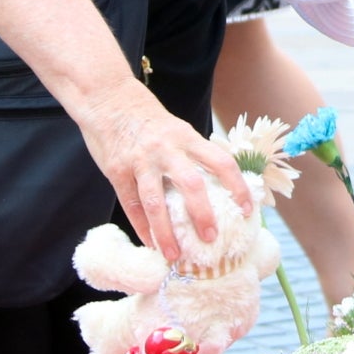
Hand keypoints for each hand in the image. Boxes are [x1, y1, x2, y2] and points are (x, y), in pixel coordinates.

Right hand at [78, 87, 252, 263]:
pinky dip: (141, 227)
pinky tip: (150, 243)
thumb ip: (193, 153)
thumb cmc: (147, 119)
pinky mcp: (117, 170)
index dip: (237, 187)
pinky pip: (131, 204)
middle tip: (212, 239)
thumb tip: (218, 187)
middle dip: (203, 214)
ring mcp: (140, 160)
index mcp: (187, 137)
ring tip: (174, 255)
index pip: (222, 162)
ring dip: (166, 232)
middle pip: (192, 184)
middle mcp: (166, 148)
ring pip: (156, 201)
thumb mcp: (176, 129)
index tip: (247, 210)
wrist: (107, 97)